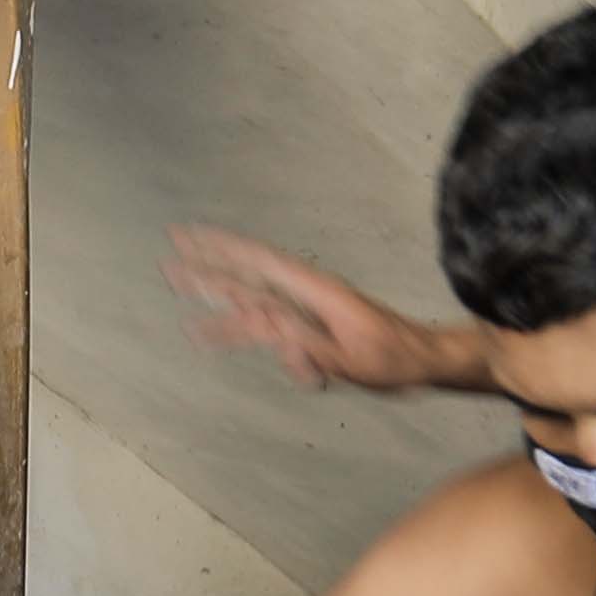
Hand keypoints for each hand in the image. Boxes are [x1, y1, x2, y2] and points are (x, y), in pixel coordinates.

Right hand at [168, 224, 480, 397]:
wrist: (425, 360)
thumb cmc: (395, 358)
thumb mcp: (353, 356)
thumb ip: (309, 344)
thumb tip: (269, 328)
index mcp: (316, 292)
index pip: (260, 264)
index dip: (222, 249)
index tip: (190, 236)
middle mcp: (308, 295)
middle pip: (248, 280)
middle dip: (208, 271)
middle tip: (169, 262)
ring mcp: (309, 312)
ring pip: (254, 306)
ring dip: (219, 307)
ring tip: (184, 315)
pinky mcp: (313, 329)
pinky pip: (271, 329)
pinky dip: (245, 332)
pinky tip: (223, 335)